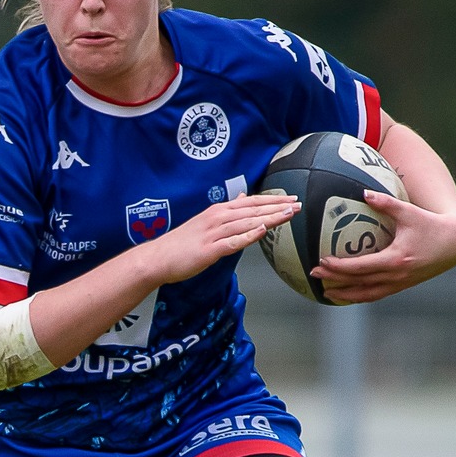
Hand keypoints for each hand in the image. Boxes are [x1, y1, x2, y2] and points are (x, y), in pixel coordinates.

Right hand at [140, 194, 299, 285]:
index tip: (291, 199)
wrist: (158, 258)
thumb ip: (227, 211)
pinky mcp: (210, 250)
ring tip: (288, 215)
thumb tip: (243, 198)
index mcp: (218, 211)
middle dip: (277, 207)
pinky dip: (248, 236)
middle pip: (253, 210)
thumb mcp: (206, 221)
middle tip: (297, 204)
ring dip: (269, 218)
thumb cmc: (181, 243)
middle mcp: (217, 218)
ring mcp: (214, 233)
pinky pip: (233, 242)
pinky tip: (261, 231)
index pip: (251, 203)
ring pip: (247, 223)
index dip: (272, 200)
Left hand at [313, 191, 455, 302]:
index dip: (339, 267)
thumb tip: (364, 193)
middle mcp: (396, 275)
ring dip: (345, 294)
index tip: (321, 262)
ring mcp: (399, 283)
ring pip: (366, 294)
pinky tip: (346, 293)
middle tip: (313, 275)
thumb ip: (386, 203)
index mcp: (396, 259)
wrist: (455, 244)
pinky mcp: (402, 286)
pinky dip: (360, 296)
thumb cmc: (431, 224)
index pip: (361, 267)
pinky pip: (376, 295)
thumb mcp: (409, 212)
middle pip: (359, 283)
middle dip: (334, 280)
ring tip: (325, 291)